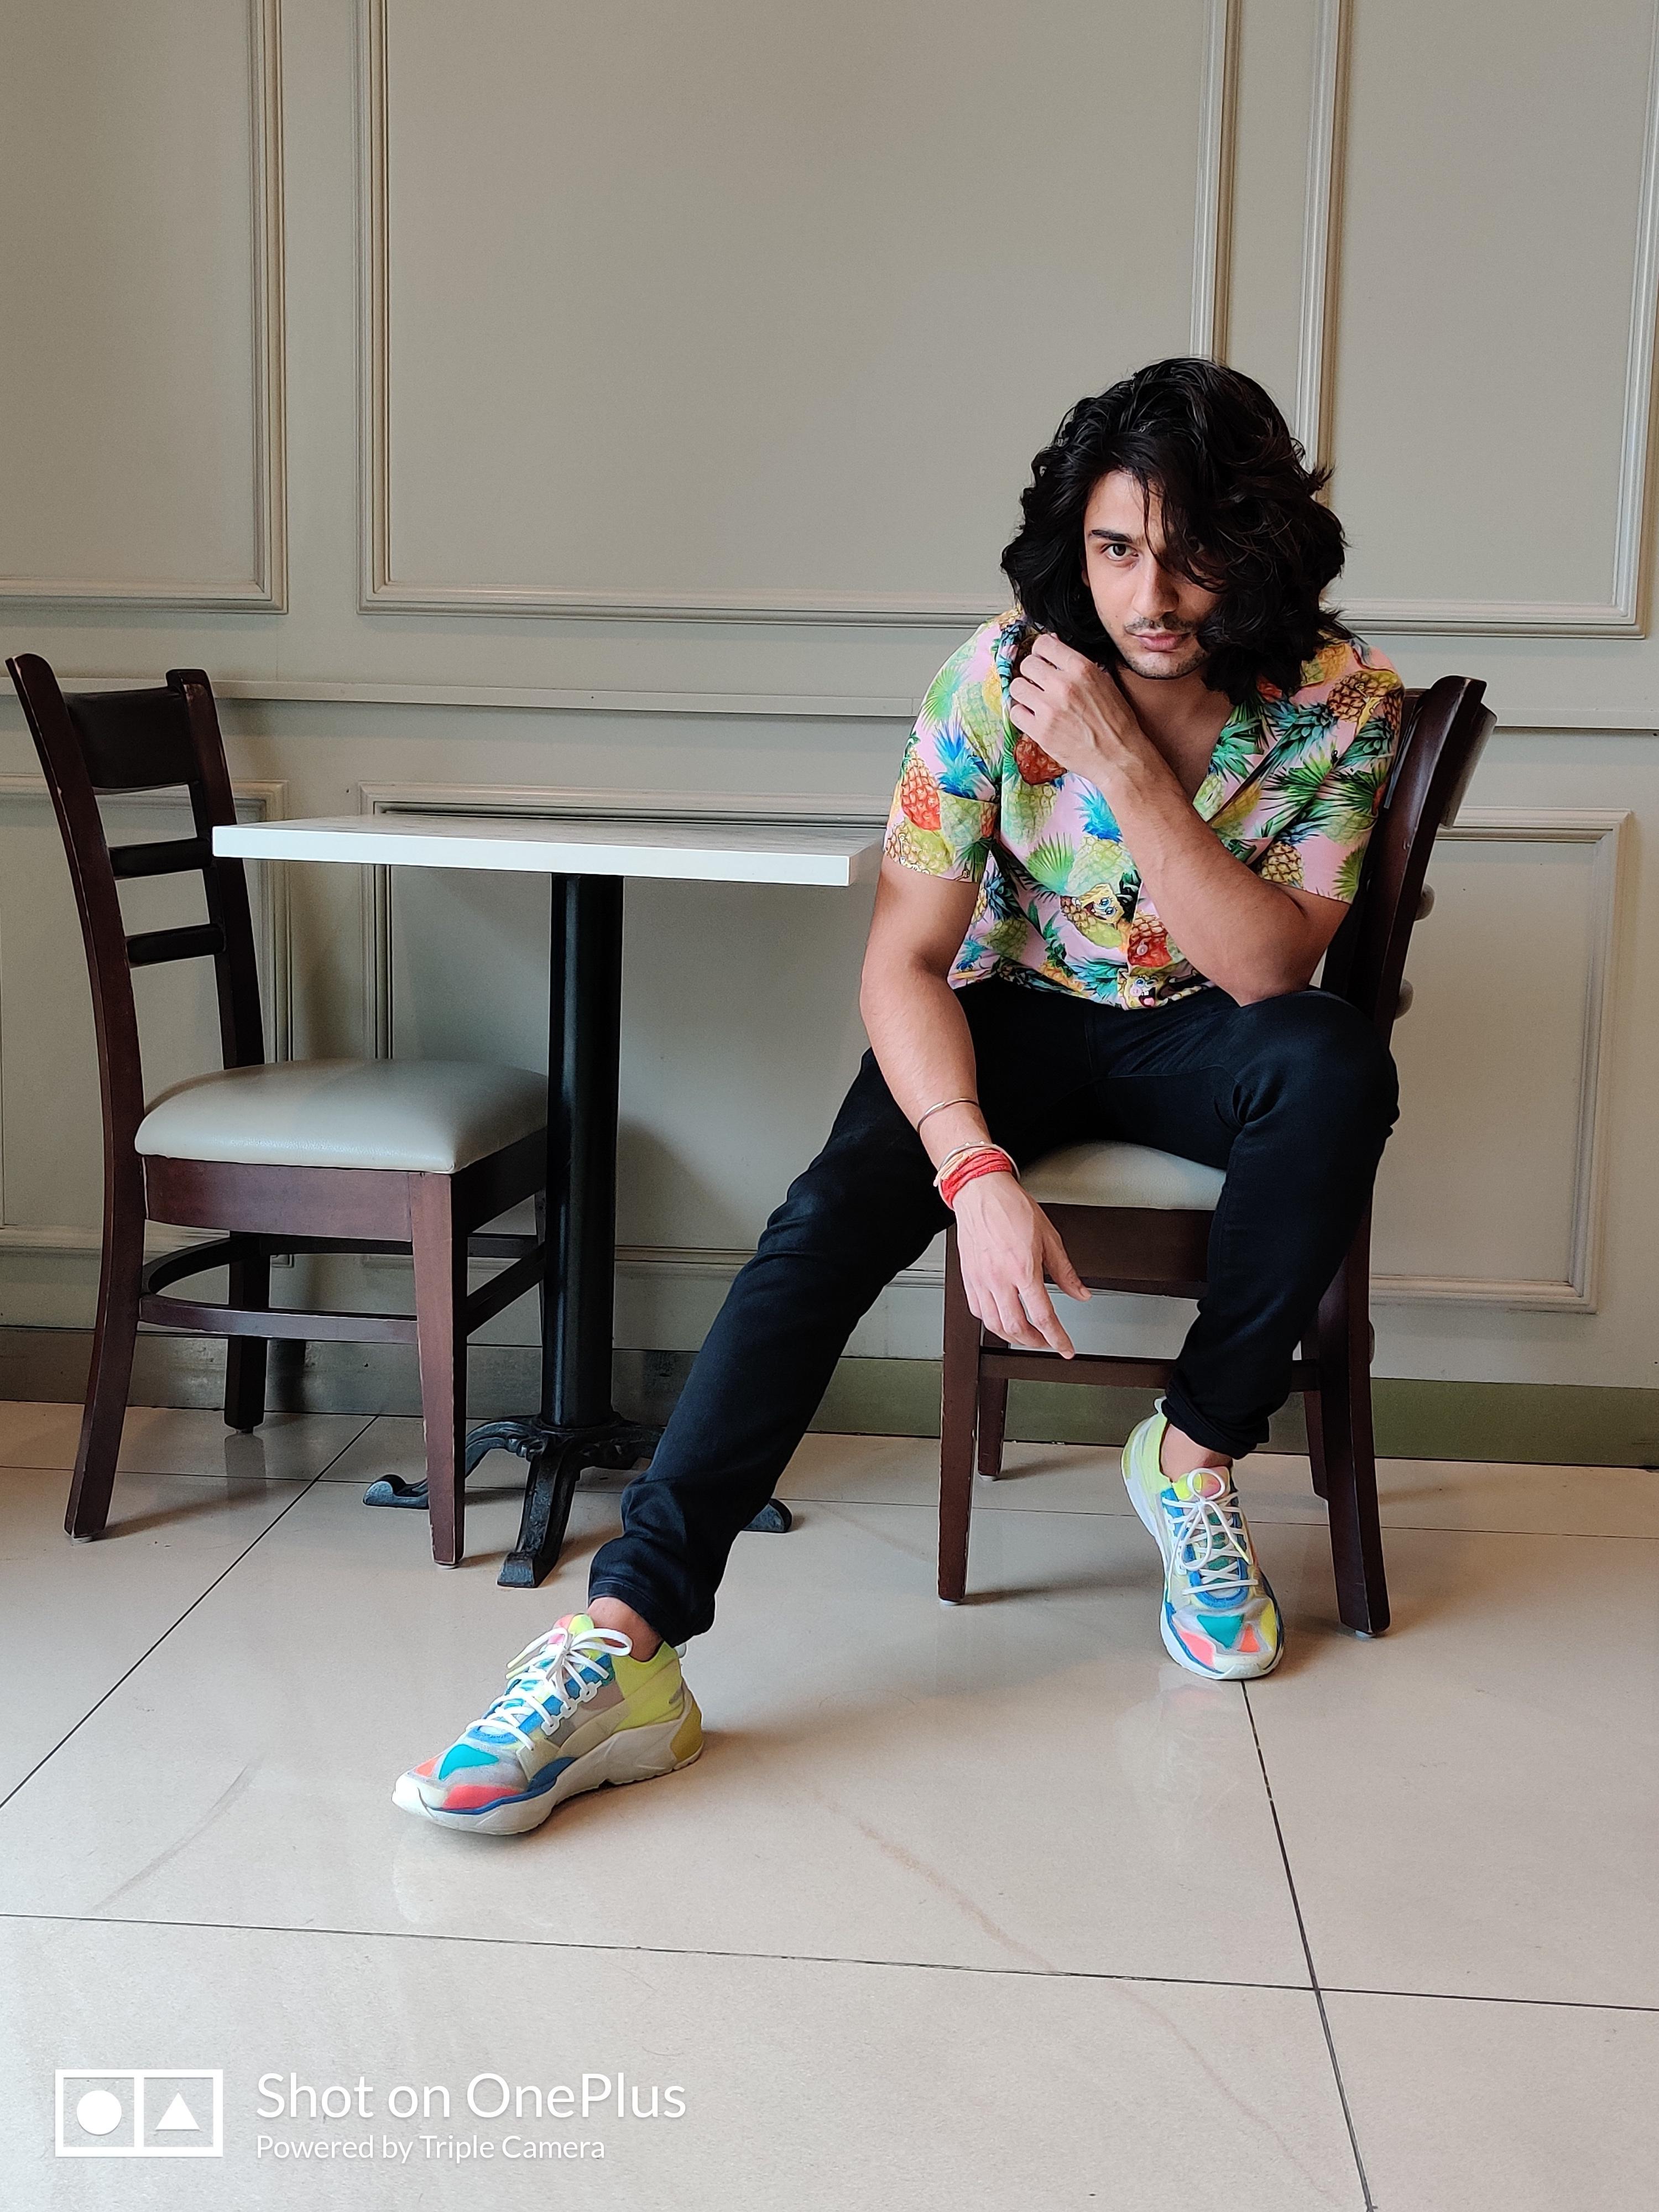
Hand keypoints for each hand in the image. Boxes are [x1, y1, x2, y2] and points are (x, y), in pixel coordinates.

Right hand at [953, 1173, 1089, 1355]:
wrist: (980, 1191)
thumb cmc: (1011, 1207)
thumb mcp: (1049, 1237)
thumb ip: (1065, 1271)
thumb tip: (1081, 1293)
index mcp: (1023, 1268)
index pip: (1043, 1316)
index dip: (1057, 1338)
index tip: (1065, 1347)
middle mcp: (999, 1278)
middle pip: (1016, 1328)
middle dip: (1035, 1342)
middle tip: (1047, 1342)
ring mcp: (980, 1280)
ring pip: (994, 1325)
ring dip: (1013, 1338)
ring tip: (1027, 1337)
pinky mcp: (968, 1278)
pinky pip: (977, 1311)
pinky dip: (992, 1323)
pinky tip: (1001, 1321)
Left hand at [1007, 631, 1144, 777]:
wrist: (1119, 757)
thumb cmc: (1116, 722)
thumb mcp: (1104, 683)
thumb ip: (1079, 666)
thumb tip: (1056, 647)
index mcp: (1081, 668)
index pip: (1043, 644)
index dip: (1040, 652)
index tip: (1042, 660)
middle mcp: (1063, 685)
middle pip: (1026, 664)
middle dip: (1031, 673)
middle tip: (1038, 683)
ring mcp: (1049, 708)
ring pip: (1016, 687)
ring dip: (1023, 693)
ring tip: (1034, 701)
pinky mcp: (1040, 731)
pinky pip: (1015, 713)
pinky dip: (1022, 714)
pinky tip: (1034, 718)